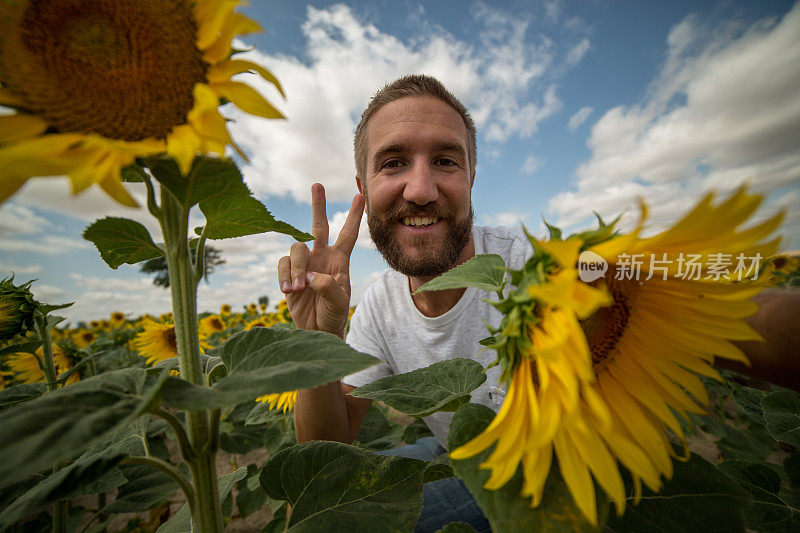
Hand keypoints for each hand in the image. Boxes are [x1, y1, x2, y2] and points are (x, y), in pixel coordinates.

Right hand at [278, 183, 364, 337]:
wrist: (317, 331)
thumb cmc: (333, 316)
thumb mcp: (338, 303)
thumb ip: (329, 287)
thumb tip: (311, 275)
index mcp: (340, 261)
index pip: (348, 234)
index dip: (354, 216)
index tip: (360, 196)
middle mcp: (322, 257)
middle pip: (319, 226)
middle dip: (318, 205)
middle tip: (317, 184)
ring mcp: (305, 264)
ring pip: (296, 249)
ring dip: (297, 268)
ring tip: (299, 288)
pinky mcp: (289, 274)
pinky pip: (282, 264)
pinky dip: (285, 276)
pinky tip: (290, 291)